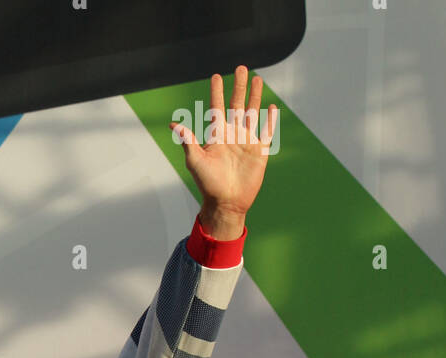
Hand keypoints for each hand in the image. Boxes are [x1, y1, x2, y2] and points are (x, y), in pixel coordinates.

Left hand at [170, 66, 277, 238]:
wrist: (226, 202)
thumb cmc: (208, 183)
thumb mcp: (195, 160)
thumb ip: (187, 140)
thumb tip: (173, 124)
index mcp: (217, 135)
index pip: (217, 108)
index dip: (216, 92)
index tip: (216, 76)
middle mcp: (232, 135)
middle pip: (236, 105)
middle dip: (238, 87)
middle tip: (241, 67)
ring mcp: (246, 141)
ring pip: (252, 113)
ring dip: (254, 96)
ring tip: (256, 79)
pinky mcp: (259, 151)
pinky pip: (266, 131)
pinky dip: (270, 119)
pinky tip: (272, 106)